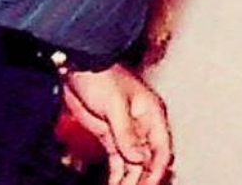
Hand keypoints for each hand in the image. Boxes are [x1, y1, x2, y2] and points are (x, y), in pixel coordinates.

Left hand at [61, 65, 173, 184]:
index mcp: (152, 114)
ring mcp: (127, 132)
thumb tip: (139, 158)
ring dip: (130, 180)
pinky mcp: (111, 136)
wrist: (79, 67)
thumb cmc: (101, 77)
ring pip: (134, 164)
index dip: (157, 170)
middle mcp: (143, 126)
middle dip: (143, 179)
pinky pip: (118, 161)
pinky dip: (117, 175)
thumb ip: (127, 133)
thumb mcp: (115, 105)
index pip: (161, 149)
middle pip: (149, 160)